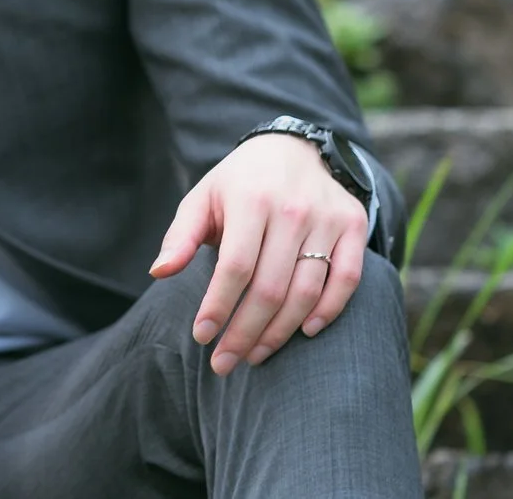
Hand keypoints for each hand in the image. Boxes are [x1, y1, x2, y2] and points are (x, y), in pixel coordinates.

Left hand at [152, 133, 370, 373]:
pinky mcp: (354, 227)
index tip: (201, 337)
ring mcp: (328, 219)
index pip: (235, 267)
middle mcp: (293, 210)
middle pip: (270, 288)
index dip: (218, 306)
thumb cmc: (238, 184)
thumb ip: (180, 236)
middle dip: (244, 333)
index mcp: (251, 200)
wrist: (292, 149)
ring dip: (280, 332)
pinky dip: (328, 311)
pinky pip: (346, 280)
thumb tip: (158, 272)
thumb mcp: (201, 198)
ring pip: (306, 292)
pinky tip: (303, 332)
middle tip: (224, 364)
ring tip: (255, 355)